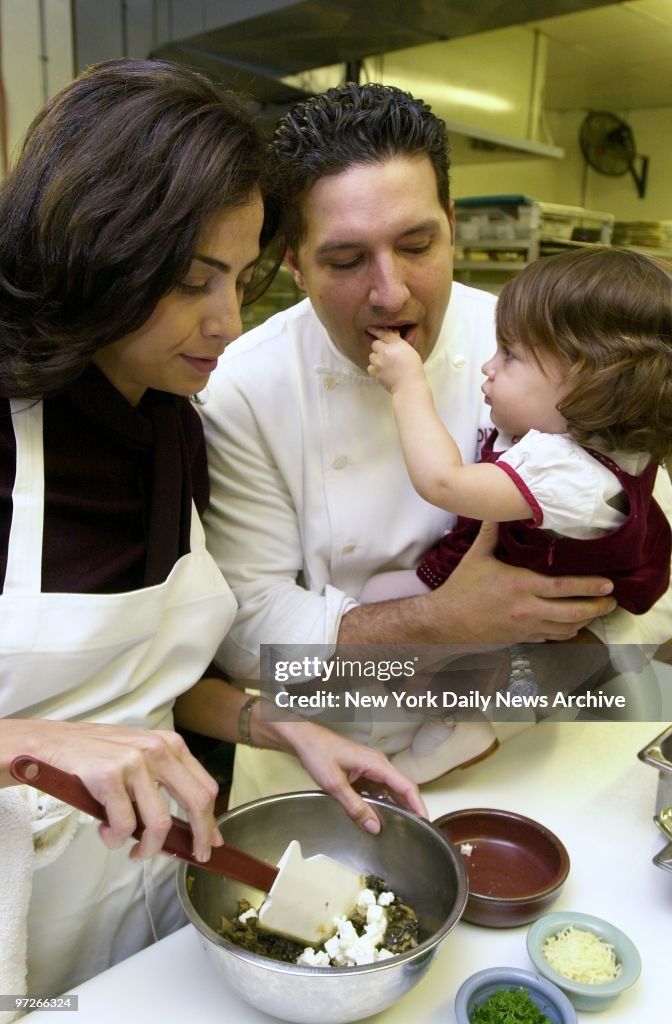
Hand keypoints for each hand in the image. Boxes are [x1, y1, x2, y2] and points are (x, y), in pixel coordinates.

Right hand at [1, 719, 221, 861]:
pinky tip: (107, 834)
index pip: (204, 787)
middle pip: (196, 802)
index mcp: (171, 745)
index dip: (211, 820)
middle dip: (198, 836)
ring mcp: (134, 763)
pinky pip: (125, 825)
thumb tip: (192, 824)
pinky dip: (117, 839)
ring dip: (149, 848)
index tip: (211, 842)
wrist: (55, 743)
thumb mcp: (141, 755)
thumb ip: (165, 781)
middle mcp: (158, 750)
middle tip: (192, 856)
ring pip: (160, 823)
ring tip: (135, 853)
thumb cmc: (99, 755)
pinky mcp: (110, 777)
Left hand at [273, 717, 426, 832]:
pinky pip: (377, 787)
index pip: (406, 786)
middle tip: (416, 830)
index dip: (418, 805)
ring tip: (399, 826)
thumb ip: (355, 807)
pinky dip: (381, 801)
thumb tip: (374, 826)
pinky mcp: (362, 770)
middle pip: (401, 788)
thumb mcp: (335, 784)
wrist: (304, 740)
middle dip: (410, 808)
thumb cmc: (318, 752)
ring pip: (389, 789)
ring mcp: (370, 766)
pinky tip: (377, 814)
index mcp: (376, 763)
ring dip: (394, 806)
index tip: (425, 822)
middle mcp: (377, 763)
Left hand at [367, 327, 423, 392]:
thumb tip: (392, 337)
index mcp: (396, 344)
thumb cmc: (413, 369)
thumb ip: (399, 343)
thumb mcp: (410, 351)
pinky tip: (382, 371)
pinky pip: (370, 367)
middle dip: (379, 347)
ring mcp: (379, 362)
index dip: (376, 330)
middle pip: (375, 344)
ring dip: (377, 358)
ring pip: (372, 356)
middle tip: (386, 353)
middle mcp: (385, 351)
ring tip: (385, 364)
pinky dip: (375, 368)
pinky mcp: (375, 372)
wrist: (409, 386)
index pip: (384, 334)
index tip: (370, 328)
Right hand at [429, 522, 617, 642]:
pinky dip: (567, 632)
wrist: (446, 620)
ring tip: (598, 612)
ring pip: (566, 628)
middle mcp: (527, 608)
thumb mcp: (477, 556)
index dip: (590, 587)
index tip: (609, 584)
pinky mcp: (521, 638)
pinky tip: (574, 625)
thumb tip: (497, 508)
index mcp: (520, 585)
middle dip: (597, 607)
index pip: (564, 587)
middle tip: (612, 601)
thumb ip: (491, 532)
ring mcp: (526, 626)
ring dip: (585, 621)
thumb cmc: (463, 587)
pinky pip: (552, 638)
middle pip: (572, 611)